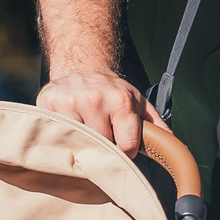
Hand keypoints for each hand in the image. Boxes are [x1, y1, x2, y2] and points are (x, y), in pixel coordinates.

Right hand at [37, 68, 161, 155]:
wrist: (82, 66)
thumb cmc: (113, 92)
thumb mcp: (138, 103)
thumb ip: (155, 125)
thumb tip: (171, 145)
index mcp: (121, 101)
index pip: (126, 146)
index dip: (126, 153)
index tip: (122, 148)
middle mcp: (94, 100)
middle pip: (102, 147)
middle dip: (105, 148)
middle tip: (103, 137)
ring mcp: (69, 102)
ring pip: (79, 144)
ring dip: (83, 144)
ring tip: (86, 132)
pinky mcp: (48, 104)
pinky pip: (58, 135)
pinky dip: (64, 137)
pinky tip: (69, 128)